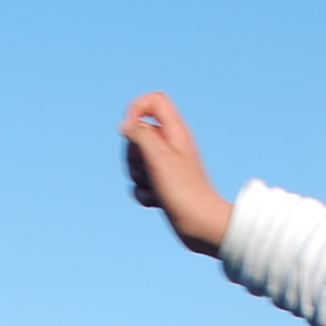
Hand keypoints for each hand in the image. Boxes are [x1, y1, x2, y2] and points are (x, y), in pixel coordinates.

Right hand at [123, 91, 235, 254]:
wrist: (200, 224)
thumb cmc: (183, 191)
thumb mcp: (158, 157)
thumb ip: (141, 135)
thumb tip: (126, 126)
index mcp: (175, 131)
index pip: (154, 101)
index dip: (137, 109)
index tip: (132, 131)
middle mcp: (171, 145)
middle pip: (137, 134)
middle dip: (133, 154)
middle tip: (150, 168)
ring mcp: (166, 166)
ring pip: (135, 161)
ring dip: (138, 177)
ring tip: (156, 188)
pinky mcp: (162, 185)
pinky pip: (140, 183)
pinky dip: (143, 193)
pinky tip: (157, 201)